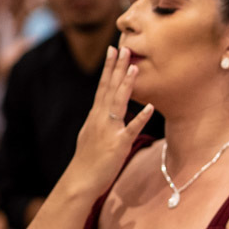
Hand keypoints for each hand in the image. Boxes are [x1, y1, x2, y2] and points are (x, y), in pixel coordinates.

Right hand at [63, 47, 154, 199]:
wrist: (80, 181)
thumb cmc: (88, 161)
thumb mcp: (93, 135)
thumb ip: (101, 121)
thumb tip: (108, 111)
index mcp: (95, 116)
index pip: (103, 86)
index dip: (109, 67)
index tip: (114, 49)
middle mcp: (100, 119)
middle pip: (109, 88)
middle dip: (117, 67)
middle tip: (124, 47)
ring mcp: (109, 130)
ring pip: (118, 102)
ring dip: (127, 84)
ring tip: (135, 67)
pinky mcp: (118, 144)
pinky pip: (131, 128)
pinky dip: (140, 117)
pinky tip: (149, 107)